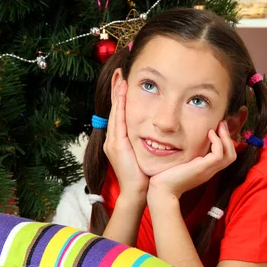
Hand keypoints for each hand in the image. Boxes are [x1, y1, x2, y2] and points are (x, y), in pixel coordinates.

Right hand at [103, 80, 148, 202]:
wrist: (136, 192)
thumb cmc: (142, 175)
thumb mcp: (141, 154)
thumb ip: (143, 142)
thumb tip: (153, 132)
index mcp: (118, 141)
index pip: (119, 114)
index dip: (120, 98)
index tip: (123, 82)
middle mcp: (112, 139)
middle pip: (114, 109)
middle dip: (116, 91)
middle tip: (119, 74)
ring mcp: (113, 142)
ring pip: (115, 112)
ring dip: (117, 95)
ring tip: (120, 79)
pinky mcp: (117, 145)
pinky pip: (119, 121)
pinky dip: (120, 107)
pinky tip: (122, 95)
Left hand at [147, 121, 235, 201]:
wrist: (162, 190)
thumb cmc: (168, 176)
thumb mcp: (182, 163)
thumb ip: (188, 155)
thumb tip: (185, 141)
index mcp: (207, 169)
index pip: (226, 157)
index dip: (225, 142)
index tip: (219, 128)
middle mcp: (210, 170)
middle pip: (231, 155)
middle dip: (229, 137)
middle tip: (222, 124)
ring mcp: (208, 170)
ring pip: (229, 155)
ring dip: (226, 138)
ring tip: (219, 126)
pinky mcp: (202, 168)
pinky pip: (218, 155)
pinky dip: (217, 142)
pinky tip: (209, 133)